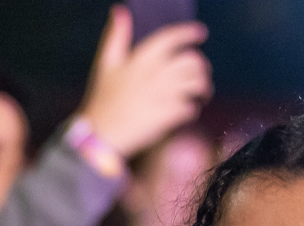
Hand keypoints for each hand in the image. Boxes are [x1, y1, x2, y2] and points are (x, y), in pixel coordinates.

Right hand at [74, 5, 211, 156]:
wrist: (101, 134)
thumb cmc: (103, 98)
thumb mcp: (106, 64)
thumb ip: (116, 36)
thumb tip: (120, 10)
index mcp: (140, 59)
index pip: (171, 38)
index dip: (189, 32)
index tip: (200, 33)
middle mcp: (154, 74)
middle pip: (191, 61)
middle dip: (200, 66)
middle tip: (199, 72)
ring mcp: (163, 95)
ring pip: (197, 83)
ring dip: (202, 87)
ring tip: (200, 92)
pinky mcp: (168, 115)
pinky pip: (191, 108)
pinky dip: (192, 108)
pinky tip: (187, 110)